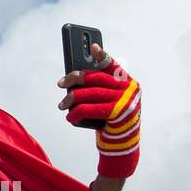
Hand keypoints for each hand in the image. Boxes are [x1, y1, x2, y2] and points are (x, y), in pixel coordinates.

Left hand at [56, 43, 140, 178]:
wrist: (123, 143)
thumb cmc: (112, 119)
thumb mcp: (111, 101)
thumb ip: (101, 88)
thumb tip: (74, 80)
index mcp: (129, 82)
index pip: (114, 65)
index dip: (103, 56)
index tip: (92, 47)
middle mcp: (129, 89)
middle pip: (96, 78)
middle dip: (75, 79)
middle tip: (60, 84)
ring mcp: (125, 100)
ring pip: (90, 93)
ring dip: (72, 98)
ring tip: (62, 105)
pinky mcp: (117, 113)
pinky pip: (90, 108)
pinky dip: (76, 112)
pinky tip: (69, 116)